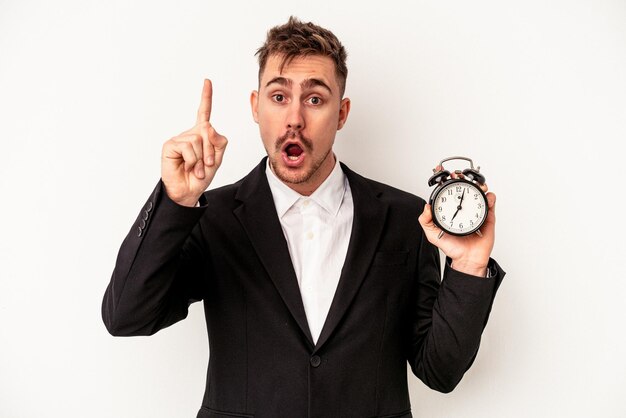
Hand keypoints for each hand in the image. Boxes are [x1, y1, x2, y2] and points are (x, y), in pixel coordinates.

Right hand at [161, 79, 227, 206]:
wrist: (188, 191)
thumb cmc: (201, 176)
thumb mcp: (217, 159)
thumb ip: (218, 141)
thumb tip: (208, 125)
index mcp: (201, 134)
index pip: (203, 112)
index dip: (206, 97)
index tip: (207, 81)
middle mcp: (189, 134)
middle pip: (208, 131)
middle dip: (211, 151)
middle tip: (207, 166)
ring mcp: (179, 139)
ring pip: (198, 139)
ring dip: (202, 158)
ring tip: (196, 168)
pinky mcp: (170, 145)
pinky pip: (188, 146)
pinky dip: (193, 160)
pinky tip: (188, 167)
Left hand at [418, 168, 495, 276]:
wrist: (466, 259)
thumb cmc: (452, 247)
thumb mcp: (432, 234)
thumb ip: (425, 221)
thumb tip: (426, 207)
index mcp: (451, 210)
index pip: (450, 192)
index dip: (448, 181)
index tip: (444, 173)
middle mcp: (464, 208)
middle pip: (466, 188)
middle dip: (464, 178)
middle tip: (460, 176)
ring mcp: (476, 211)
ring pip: (480, 193)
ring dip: (480, 185)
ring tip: (476, 185)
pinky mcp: (488, 217)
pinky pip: (491, 203)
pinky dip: (490, 197)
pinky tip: (486, 198)